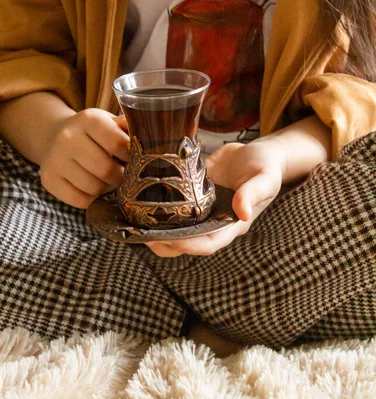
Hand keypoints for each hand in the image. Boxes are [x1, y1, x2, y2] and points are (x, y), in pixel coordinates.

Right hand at [40, 108, 128, 207]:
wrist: (54, 136)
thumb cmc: (92, 133)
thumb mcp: (109, 122)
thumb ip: (128, 129)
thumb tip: (150, 138)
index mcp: (89, 119)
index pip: (119, 144)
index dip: (131, 156)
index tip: (134, 160)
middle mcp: (68, 137)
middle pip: (106, 169)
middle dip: (120, 177)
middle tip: (122, 175)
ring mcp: (56, 158)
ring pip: (93, 188)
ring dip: (106, 188)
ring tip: (106, 179)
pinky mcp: (49, 179)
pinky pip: (80, 200)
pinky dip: (91, 198)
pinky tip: (92, 186)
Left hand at [146, 141, 283, 257]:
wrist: (258, 152)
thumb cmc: (266, 167)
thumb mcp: (265, 179)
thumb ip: (253, 193)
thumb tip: (242, 212)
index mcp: (231, 224)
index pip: (207, 244)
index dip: (187, 246)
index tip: (167, 239)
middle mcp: (213, 221)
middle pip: (185, 243)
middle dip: (162, 242)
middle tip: (140, 233)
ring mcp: (201, 209)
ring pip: (175, 228)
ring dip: (155, 228)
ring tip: (133, 220)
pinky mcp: (192, 194)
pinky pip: (173, 207)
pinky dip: (157, 207)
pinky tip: (138, 198)